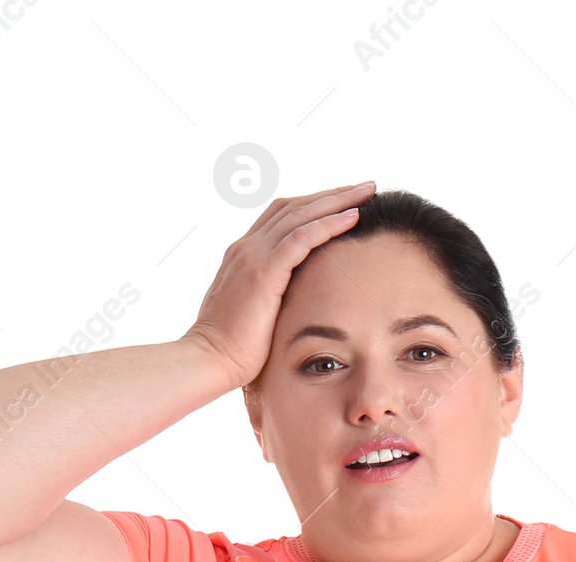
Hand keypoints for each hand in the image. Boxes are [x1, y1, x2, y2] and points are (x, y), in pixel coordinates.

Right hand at [183, 180, 375, 392]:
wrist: (208, 360)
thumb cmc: (232, 350)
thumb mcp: (252, 314)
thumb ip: (269, 299)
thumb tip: (291, 305)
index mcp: (244, 256)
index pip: (282, 217)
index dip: (314, 206)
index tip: (344, 203)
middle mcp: (246, 248)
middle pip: (294, 207)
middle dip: (332, 195)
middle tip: (364, 188)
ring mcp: (253, 257)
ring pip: (300, 214)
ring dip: (336, 201)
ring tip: (366, 193)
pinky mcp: (263, 273)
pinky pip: (301, 238)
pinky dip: (327, 224)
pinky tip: (351, 218)